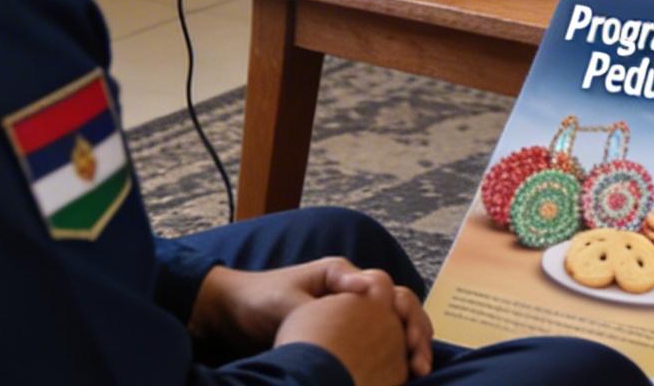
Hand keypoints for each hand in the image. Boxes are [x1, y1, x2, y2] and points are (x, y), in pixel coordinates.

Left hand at [197, 259, 431, 375]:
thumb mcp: (288, 296)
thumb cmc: (259, 299)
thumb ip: (325, 294)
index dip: (403, 313)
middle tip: (420, 363)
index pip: (388, 290)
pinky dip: (393, 361)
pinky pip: (379, 347)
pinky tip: (400, 379)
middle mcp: (354, 295)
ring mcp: (353, 319)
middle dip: (417, 333)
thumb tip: (368, 286)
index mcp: (343, 277)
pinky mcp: (346, 340)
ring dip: (411, 348)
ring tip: (417, 373)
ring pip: (395, 329)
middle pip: (401, 308)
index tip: (406, 338)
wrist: (233, 316)